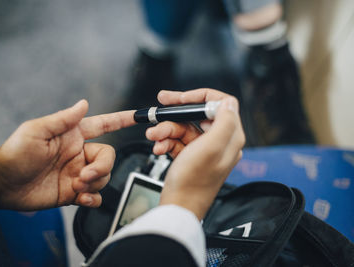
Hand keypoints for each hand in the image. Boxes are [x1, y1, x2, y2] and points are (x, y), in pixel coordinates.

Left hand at [0, 100, 135, 209]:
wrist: (2, 185)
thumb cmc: (14, 153)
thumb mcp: (37, 131)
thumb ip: (63, 119)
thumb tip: (84, 103)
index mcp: (73, 135)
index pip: (104, 124)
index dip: (121, 119)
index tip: (139, 115)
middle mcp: (79, 154)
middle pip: (108, 157)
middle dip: (101, 168)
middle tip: (83, 176)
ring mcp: (77, 173)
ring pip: (103, 177)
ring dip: (93, 184)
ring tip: (75, 186)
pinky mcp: (73, 192)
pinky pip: (94, 195)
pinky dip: (92, 198)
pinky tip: (81, 198)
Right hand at [146, 89, 244, 219]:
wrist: (178, 206)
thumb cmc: (193, 182)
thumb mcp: (210, 147)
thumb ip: (224, 122)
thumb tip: (229, 102)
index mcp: (230, 137)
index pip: (222, 104)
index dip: (201, 97)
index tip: (182, 99)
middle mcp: (219, 141)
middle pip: (199, 114)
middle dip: (177, 112)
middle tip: (161, 105)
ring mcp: (204, 149)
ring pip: (184, 127)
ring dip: (166, 129)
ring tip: (154, 136)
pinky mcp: (191, 156)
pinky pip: (177, 140)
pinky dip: (166, 141)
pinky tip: (158, 148)